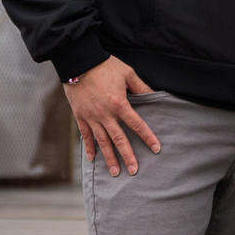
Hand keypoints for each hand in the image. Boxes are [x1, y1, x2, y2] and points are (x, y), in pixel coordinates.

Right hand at [63, 57, 162, 176]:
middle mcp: (105, 114)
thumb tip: (155, 95)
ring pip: (102, 142)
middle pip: (119, 139)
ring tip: (115, 172)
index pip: (137, 124)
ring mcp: (91, 117)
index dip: (148, 137)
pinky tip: (92, 159)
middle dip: (128, 156)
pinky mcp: (80, 116)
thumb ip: (141, 87)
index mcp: (119, 104)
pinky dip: (89, 147)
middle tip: (134, 171)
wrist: (78, 62)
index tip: (156, 149)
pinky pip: (85, 135)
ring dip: (109, 158)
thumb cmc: (105, 66)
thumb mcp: (127, 73)